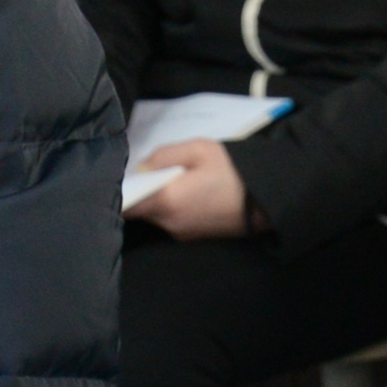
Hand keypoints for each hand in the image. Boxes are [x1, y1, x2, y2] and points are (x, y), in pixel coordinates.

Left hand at [128, 138, 248, 238]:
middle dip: (142, 191)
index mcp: (166, 201)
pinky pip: (171, 221)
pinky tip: (189, 194)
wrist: (266, 200)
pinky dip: (172, 208)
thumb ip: (164, 155)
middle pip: (139, 209)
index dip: (120, 190)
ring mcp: (181, 234)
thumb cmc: (233, 171)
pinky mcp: (192, 238)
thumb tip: (141, 167)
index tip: (124, 176)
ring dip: (158, 200)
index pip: (124, 204)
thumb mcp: (199, 149)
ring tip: (175, 180)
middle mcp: (168, 223)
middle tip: (155, 171)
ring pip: (155, 216)